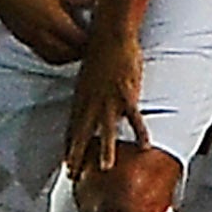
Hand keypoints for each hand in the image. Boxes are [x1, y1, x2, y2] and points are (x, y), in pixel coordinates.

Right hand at [0, 0, 91, 65]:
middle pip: (69, 55)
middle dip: (81, 53)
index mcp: (56, 23)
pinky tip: (58, 45)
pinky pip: (43, 54)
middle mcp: (45, 36)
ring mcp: (33, 40)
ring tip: (76, 48)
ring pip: (55, 58)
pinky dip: (55, 54)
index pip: (80, 42)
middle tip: (90, 45)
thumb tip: (96, 0)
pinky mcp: (24, 40)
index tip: (101, 37)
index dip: (92, 42)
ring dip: (68, 57)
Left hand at [63, 33, 148, 184]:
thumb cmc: (99, 51)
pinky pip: (134, 117)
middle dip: (77, 156)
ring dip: (105, 150)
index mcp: (81, 98)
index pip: (73, 128)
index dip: (69, 147)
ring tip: (105, 168)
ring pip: (106, 130)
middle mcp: (91, 102)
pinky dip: (140, 133)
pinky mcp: (126, 94)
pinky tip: (145, 146)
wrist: (109, 35)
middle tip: (72, 175)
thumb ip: (88, 92)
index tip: (66, 164)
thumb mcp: (87, 76)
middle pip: (82, 134)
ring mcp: (109, 99)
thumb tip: (89, 102)